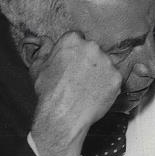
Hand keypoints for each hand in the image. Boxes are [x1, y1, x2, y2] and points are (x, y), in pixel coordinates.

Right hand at [30, 32, 121, 155]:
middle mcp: (92, 47)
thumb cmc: (48, 93)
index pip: (78, 39)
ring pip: (105, 64)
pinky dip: (107, 86)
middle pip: (94, 50)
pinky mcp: (116, 77)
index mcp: (72, 40)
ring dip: (99, 73)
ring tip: (87, 88)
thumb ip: (44, 49)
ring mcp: (106, 62)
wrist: (62, 116)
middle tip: (80, 78)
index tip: (73, 63)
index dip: (75, 53)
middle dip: (89, 61)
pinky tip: (95, 94)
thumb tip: (45, 40)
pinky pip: (113, 79)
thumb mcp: (38, 67)